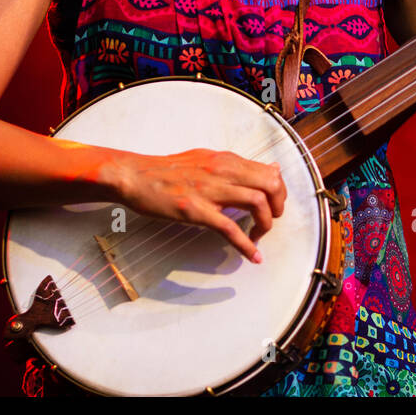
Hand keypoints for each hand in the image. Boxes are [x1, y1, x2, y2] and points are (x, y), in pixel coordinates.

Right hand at [110, 148, 286, 262]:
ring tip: (258, 235)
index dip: (280, 192)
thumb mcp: (208, 158)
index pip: (270, 172)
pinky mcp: (196, 210)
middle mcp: (223, 171)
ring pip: (256, 203)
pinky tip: (252, 256)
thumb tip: (270, 168)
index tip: (275, 205)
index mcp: (227, 160)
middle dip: (278, 206)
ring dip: (265, 224)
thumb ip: (238, 166)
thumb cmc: (168, 170)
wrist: (136, 176)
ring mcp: (210, 191)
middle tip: (271, 220)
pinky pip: (229, 228)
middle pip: (270, 184)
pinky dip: (246, 245)